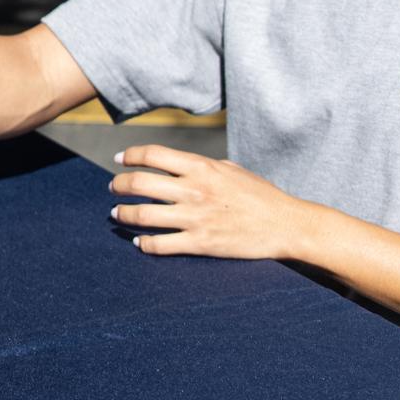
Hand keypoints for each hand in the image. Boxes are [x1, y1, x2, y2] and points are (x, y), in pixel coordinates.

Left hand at [108, 145, 315, 260]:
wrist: (286, 225)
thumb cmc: (261, 195)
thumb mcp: (232, 170)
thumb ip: (204, 166)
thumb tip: (181, 165)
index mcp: (202, 167)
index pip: (153, 155)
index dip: (130, 156)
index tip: (119, 160)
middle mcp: (194, 190)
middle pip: (140, 183)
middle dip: (119, 185)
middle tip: (113, 188)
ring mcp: (195, 218)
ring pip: (143, 215)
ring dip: (123, 214)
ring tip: (117, 213)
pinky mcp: (201, 243)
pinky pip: (160, 244)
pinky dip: (144, 244)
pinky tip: (139, 243)